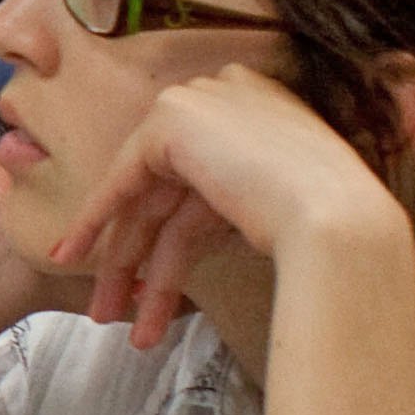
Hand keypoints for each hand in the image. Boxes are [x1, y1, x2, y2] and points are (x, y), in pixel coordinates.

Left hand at [39, 64, 398, 356]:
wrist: (341, 221)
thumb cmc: (333, 228)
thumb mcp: (275, 205)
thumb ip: (227, 205)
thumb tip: (181, 241)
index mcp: (263, 108)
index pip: (199, 177)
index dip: (167, 228)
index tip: (146, 272)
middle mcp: (228, 95)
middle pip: (170, 194)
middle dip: (138, 256)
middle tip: (115, 307)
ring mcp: (200, 104)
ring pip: (149, 201)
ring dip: (125, 265)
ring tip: (110, 319)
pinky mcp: (173, 123)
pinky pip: (122, 182)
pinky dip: (94, 223)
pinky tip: (72, 258)